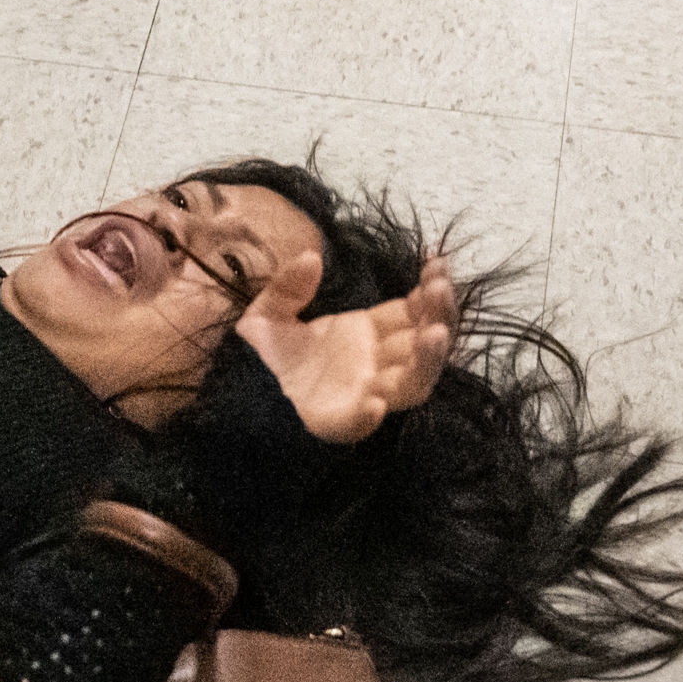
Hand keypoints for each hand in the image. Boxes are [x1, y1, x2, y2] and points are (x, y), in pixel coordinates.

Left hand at [231, 251, 455, 445]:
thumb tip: (310, 257)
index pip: (412, 311)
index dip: (429, 288)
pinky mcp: (337, 424)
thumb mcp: (269, 312)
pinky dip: (368, 416)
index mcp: (366, 333)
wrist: (241, 399)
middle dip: (440, 313)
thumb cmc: (267, 358)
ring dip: (429, 359)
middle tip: (440, 285)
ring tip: (435, 331)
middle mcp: (376, 362)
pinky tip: (373, 403)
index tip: (435, 262)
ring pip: (413, 382)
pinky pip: (360, 424)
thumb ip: (288, 286)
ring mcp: (363, 393)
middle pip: (424, 341)